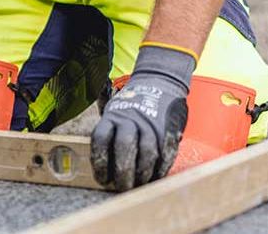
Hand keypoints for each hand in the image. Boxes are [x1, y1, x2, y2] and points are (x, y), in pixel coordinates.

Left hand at [90, 44, 193, 190]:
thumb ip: (109, 136)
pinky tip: (155, 177)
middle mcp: (129, 119)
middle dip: (123, 172)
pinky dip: (160, 169)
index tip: (103, 179)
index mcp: (111, 116)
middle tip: (122, 187)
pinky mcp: (167, 130)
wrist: (159, 81)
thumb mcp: (114, 113)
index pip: (100, 139)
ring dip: (143, 174)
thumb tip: (104, 170)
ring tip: (139, 184)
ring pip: (146, 153)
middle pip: (124, 147)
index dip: (99, 163)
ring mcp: (150, 124)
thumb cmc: (131, 107)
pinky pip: (165, 153)